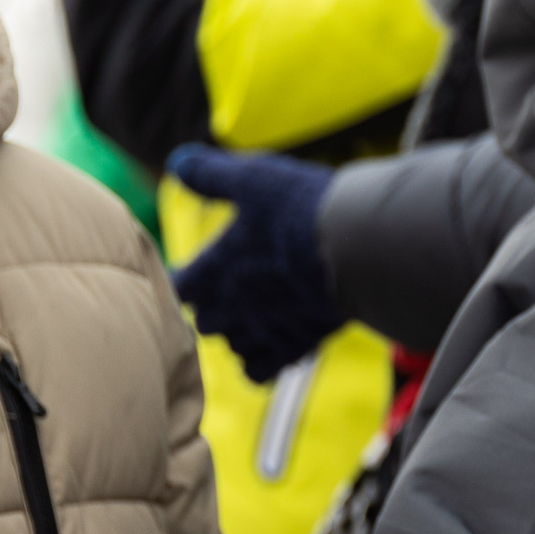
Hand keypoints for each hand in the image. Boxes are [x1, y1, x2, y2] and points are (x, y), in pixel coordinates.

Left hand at [167, 144, 342, 382]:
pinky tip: (279, 343)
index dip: (187, 279)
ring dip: (241, 333)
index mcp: (213, 269)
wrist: (357, 248)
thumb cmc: (302, 210)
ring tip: (260, 317)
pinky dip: (263, 361)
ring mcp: (262, 330)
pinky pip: (260, 371)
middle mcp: (231, 307)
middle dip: (216, 308)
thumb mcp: (253, 179)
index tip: (199, 271)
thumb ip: (211, 174)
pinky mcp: (294, 346)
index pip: (178, 286)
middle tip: (235, 292)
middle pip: (205, 321)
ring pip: (233, 346)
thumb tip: (177, 162)